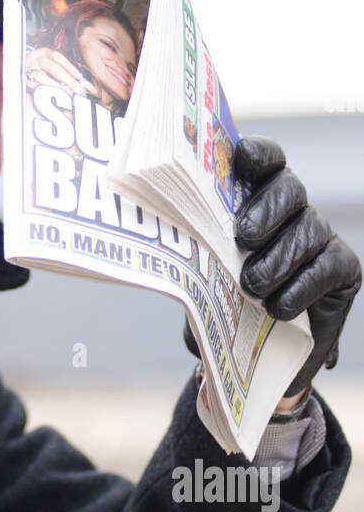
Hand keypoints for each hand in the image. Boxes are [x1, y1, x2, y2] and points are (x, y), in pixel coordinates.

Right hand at [25, 47, 97, 99]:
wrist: (19, 67)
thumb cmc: (40, 66)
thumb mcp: (49, 61)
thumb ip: (62, 68)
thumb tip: (79, 81)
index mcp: (44, 52)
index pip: (58, 58)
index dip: (70, 68)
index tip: (79, 78)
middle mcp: (36, 59)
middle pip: (53, 68)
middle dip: (67, 80)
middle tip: (78, 89)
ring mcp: (29, 69)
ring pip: (43, 78)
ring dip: (57, 87)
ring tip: (67, 94)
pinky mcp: (24, 80)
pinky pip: (36, 87)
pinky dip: (47, 93)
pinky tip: (56, 97)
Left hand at [182, 136, 360, 402]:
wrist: (263, 358)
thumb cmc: (226, 308)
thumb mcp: (202, 283)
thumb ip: (193, 261)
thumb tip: (168, 256)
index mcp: (256, 200)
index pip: (265, 162)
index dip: (258, 153)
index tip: (243, 156)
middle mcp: (292, 211)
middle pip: (289, 189)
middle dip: (265, 210)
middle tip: (243, 236)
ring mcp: (321, 237)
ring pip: (306, 232)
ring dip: (276, 261)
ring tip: (252, 287)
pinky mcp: (343, 267)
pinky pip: (324, 268)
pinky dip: (298, 289)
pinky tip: (276, 308)